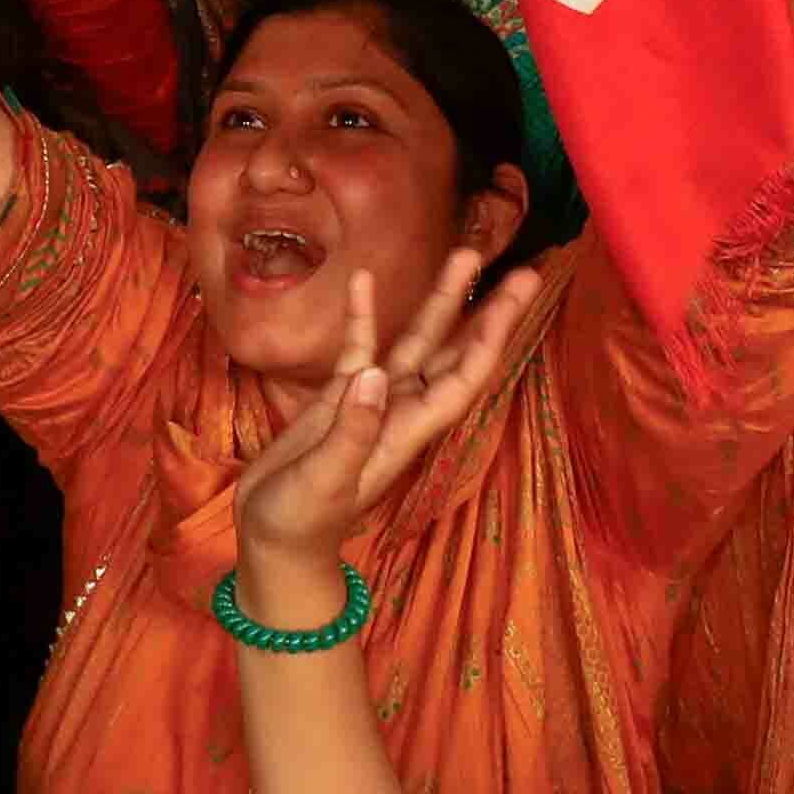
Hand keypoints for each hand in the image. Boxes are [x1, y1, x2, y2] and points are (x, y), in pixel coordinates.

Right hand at [231, 251, 546, 596]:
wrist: (270, 538)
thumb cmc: (301, 521)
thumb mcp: (324, 481)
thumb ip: (350, 432)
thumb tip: (374, 375)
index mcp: (408, 430)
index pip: (463, 376)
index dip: (492, 335)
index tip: (518, 295)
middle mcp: (401, 410)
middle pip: (454, 352)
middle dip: (486, 312)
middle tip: (524, 271)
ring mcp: (372, 400)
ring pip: (416, 342)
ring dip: (438, 302)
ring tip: (463, 255)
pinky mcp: (339, 397)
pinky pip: (360, 347)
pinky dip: (365, 315)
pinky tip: (363, 279)